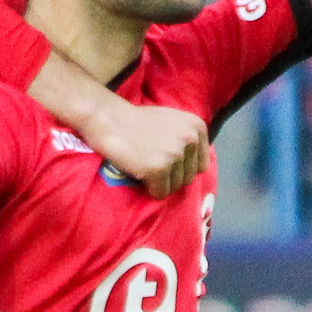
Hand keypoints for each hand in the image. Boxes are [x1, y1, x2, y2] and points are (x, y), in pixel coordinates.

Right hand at [83, 100, 211, 197]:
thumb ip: (187, 140)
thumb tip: (200, 167)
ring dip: (160, 182)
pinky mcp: (158, 169)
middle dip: (171, 176)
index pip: (201, 165)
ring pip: (175, 187)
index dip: (182, 167)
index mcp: (197, 127)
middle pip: (189, 178)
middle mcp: (190, 140)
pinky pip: (160, 193)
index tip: (165, 158)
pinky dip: (149, 188)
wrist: (109, 119)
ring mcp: (174, 155)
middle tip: (151, 161)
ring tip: (144, 165)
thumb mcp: (173, 121)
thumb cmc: (137, 121)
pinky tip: (139, 172)